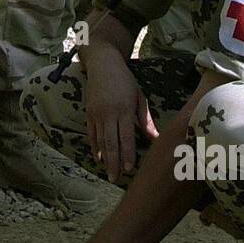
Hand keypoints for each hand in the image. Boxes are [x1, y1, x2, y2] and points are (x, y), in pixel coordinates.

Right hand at [83, 49, 158, 181]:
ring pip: (100, 140)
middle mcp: (109, 113)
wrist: (103, 64)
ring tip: (108, 172)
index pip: (125, 137)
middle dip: (114, 162)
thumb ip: (145, 119)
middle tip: (116, 178)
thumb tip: (155, 137)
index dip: (127, 154)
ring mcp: (97, 114)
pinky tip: (98, 157)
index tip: (129, 168)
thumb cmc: (125, 79)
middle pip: (111, 142)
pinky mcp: (89, 113)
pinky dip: (94, 146)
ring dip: (105, 158)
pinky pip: (91, 133)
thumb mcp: (139, 96)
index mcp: (124, 109)